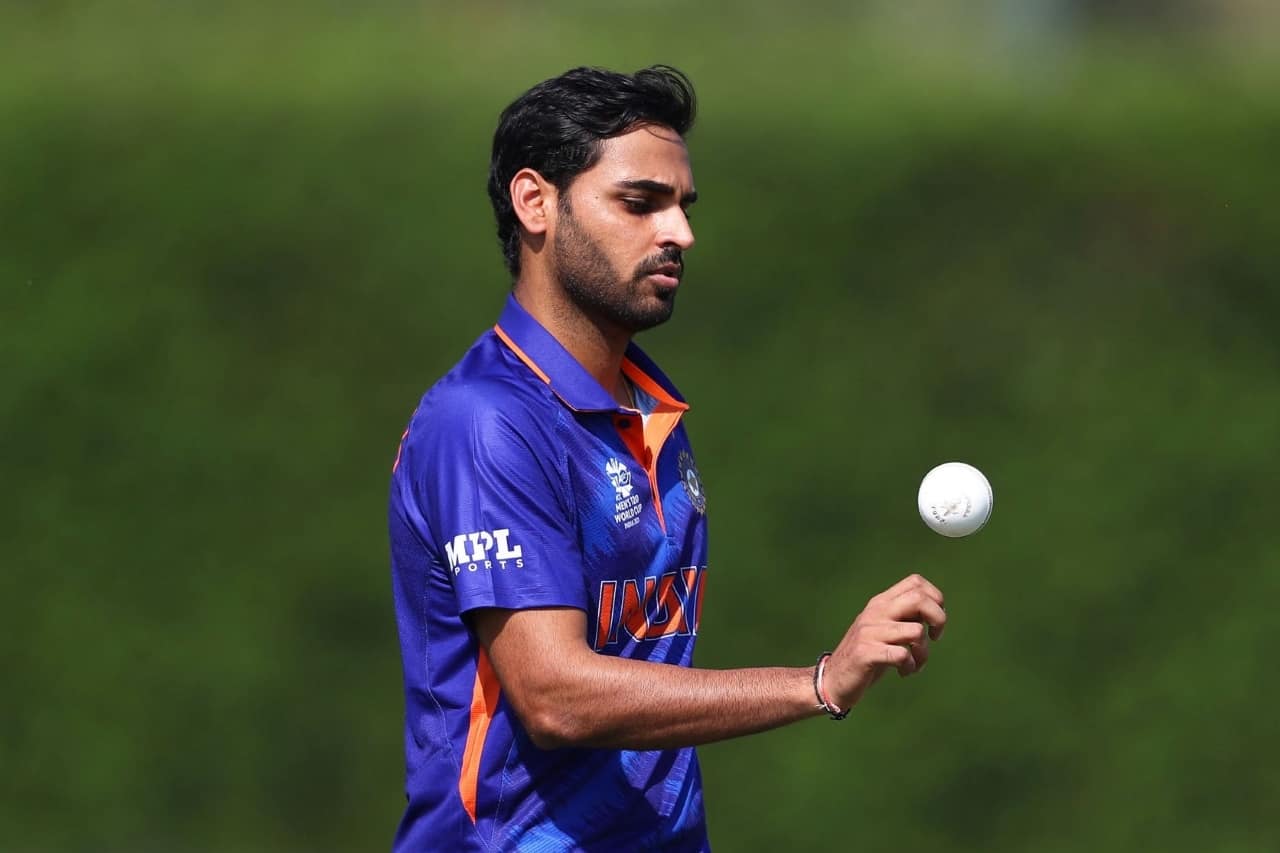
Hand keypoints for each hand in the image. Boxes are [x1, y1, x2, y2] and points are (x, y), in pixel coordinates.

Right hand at [822, 574, 945, 710]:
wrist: (833, 679)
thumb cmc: (867, 655)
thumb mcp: (884, 629)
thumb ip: (904, 617)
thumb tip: (936, 610)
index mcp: (880, 603)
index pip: (916, 582)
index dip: (935, 599)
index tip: (933, 622)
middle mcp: (874, 612)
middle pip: (919, 599)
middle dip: (939, 619)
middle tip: (934, 638)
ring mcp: (869, 632)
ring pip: (916, 631)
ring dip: (923, 653)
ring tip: (915, 664)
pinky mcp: (866, 653)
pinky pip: (902, 654)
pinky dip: (910, 666)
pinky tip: (903, 672)